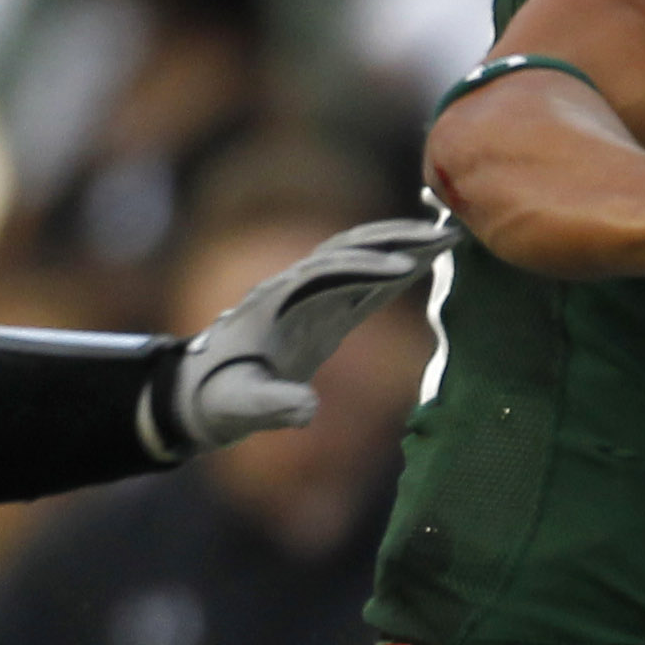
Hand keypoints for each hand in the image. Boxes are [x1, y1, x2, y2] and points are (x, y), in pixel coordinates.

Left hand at [162, 216, 452, 448]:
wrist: (198, 392)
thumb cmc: (218, 399)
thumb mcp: (241, 406)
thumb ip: (273, 406)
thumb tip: (308, 410)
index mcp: (278, 300)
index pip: (329, 271)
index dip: (367, 268)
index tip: (407, 269)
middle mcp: (296, 288)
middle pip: (350, 249)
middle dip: (397, 239)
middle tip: (446, 234)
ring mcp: (310, 298)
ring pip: (358, 258)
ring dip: (400, 246)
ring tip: (446, 240)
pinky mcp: (321, 314)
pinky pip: (360, 284)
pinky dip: (392, 273)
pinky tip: (423, 267)